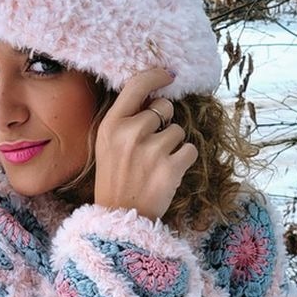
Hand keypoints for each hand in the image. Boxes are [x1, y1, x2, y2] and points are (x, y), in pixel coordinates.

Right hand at [94, 69, 197, 220]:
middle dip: (163, 123)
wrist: (118, 220)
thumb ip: (125, 121)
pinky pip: (190, 150)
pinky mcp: (170, 168)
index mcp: (111, 126)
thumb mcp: (107, 147)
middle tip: (149, 148)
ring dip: (172, 146)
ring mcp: (151, 150)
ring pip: (178, 130)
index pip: (137, 86)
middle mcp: (130, 133)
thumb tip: (153, 99)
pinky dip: (183, 161)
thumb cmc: (114, 181)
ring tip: (155, 166)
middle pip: (164, 108)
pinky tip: (168, 174)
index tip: (168, 75)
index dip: (155, 76)